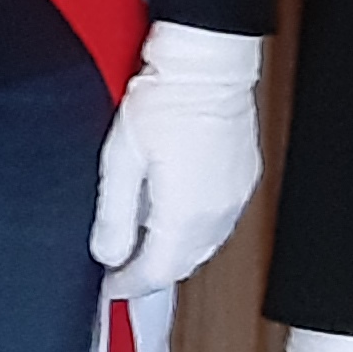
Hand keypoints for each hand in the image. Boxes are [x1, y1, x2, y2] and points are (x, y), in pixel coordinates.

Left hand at [84, 22, 264, 294]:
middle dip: (151, 271)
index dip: (128, 286)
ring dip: (173, 251)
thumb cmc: (165, 100)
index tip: (109, 286)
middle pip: (182, 265)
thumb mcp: (120, 159)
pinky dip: (194, 229)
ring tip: (143, 238)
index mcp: (185, 216)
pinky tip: (174, 211)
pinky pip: (218, 222)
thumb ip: (113, 215)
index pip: (156, 273)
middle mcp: (217, 214)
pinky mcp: (244, 180)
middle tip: (122, 267)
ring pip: (202, 246)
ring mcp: (236, 198)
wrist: (206, 65)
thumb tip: (107, 255)